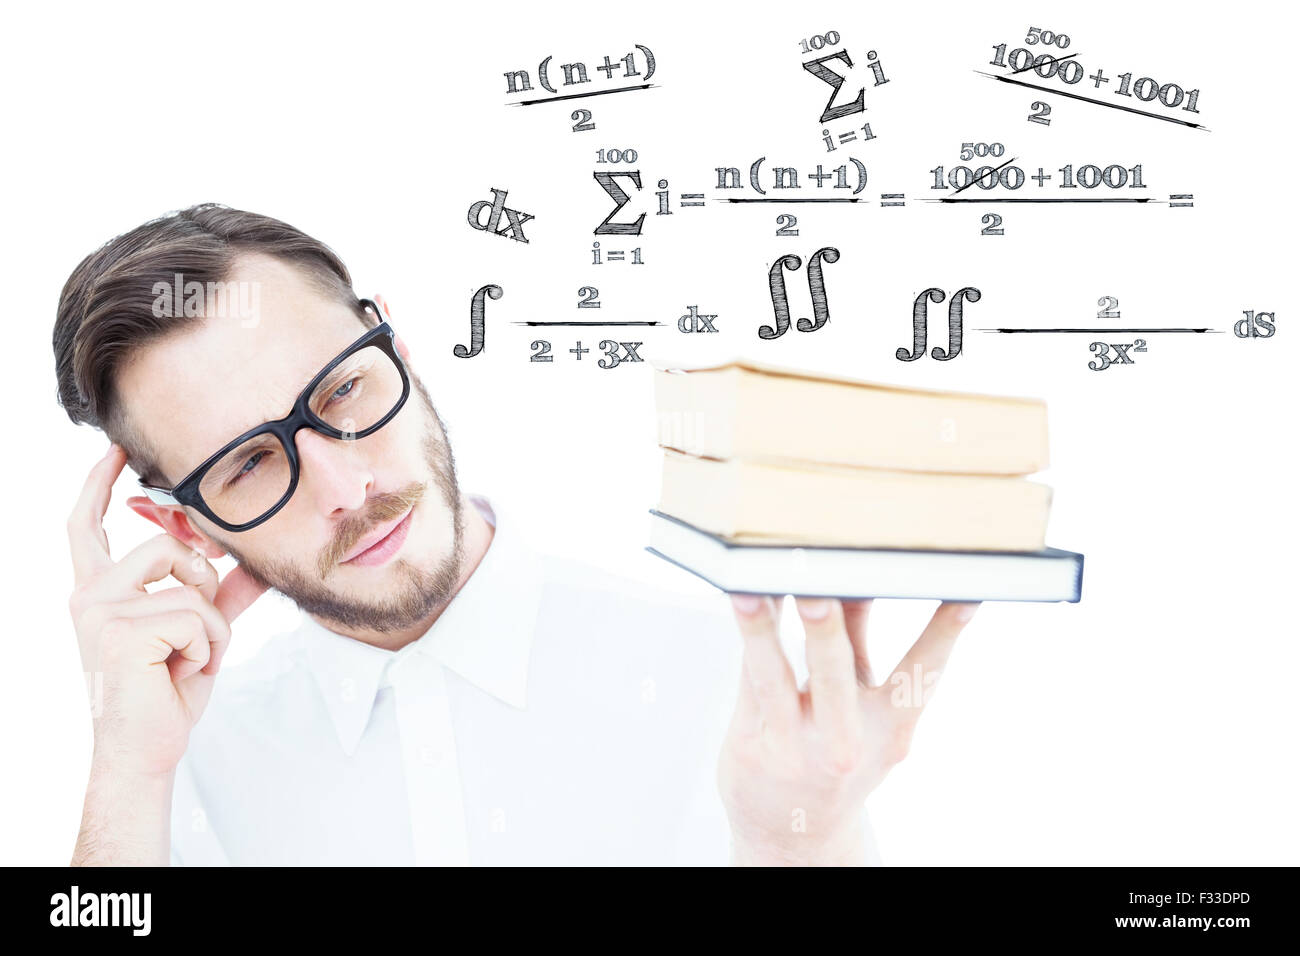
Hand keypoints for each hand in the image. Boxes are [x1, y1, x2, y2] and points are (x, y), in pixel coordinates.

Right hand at [66, 444, 267, 778]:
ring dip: (208, 626)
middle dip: (202, 586)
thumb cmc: (165, 691)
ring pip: (190, 585)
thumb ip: (222, 593)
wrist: (147, 748)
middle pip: (168, 548)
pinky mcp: (121, 630)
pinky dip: (206, 646)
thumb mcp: (199, 632)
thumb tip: (257, 563)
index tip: (115, 450)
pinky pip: (196, 615)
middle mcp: (88, 595)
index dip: (99, 483)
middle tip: (190, 637)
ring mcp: (99, 611)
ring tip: (183, 659)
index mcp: (97, 590)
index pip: (87, 525)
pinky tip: (178, 672)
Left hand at [719, 594, 977, 864]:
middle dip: (825, 631)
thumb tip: (859, 573)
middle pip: (834, 677)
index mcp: (889, 732)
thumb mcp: (864, 704)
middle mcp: (843, 744)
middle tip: (817, 591)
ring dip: (761, 630)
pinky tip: (743, 601)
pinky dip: (746, 640)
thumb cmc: (837, 749)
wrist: (796, 832)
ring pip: (773, 677)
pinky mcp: (748, 746)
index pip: (922, 675)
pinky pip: (746, 680)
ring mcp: (792, 748)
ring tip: (749, 589)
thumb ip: (859, 638)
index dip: (944, 633)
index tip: (964, 593)